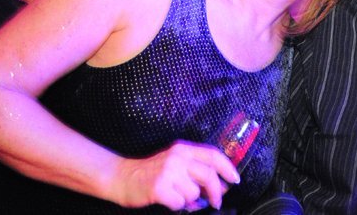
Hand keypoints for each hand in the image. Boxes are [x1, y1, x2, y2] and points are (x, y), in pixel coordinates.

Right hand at [112, 140, 239, 210]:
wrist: (121, 177)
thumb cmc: (151, 172)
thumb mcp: (175, 162)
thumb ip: (196, 169)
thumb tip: (221, 184)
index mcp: (183, 149)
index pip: (213, 155)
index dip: (228, 168)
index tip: (235, 180)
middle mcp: (177, 157)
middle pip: (209, 175)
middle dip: (217, 192)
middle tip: (216, 202)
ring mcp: (167, 172)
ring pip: (194, 192)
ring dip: (191, 201)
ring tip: (181, 198)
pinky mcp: (159, 187)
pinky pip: (180, 203)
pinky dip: (178, 207)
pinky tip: (170, 202)